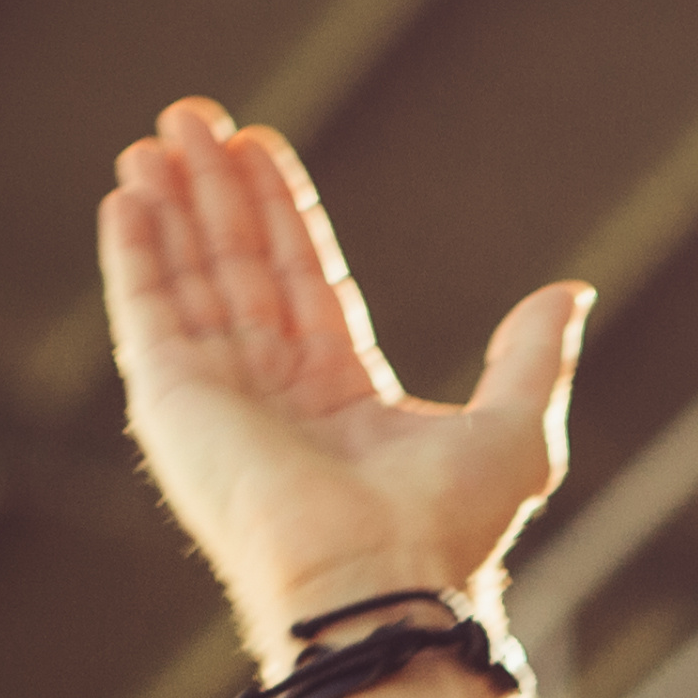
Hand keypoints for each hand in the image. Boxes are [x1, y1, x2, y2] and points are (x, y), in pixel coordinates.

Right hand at [93, 98, 590, 651]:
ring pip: (192, 279)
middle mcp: (275, 398)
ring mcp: (220, 401)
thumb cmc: (447, 525)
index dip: (283, 213)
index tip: (260, 145)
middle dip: (218, 191)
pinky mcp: (173, 404)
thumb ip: (532, 356)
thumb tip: (568, 293)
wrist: (377, 580)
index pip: (304, 283)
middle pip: (241, 268)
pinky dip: (135, 256)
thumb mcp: (515, 428)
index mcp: (345, 402)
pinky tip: (129, 197)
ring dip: (173, 206)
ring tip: (159, 134)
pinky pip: (147, 314)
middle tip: (194, 116)